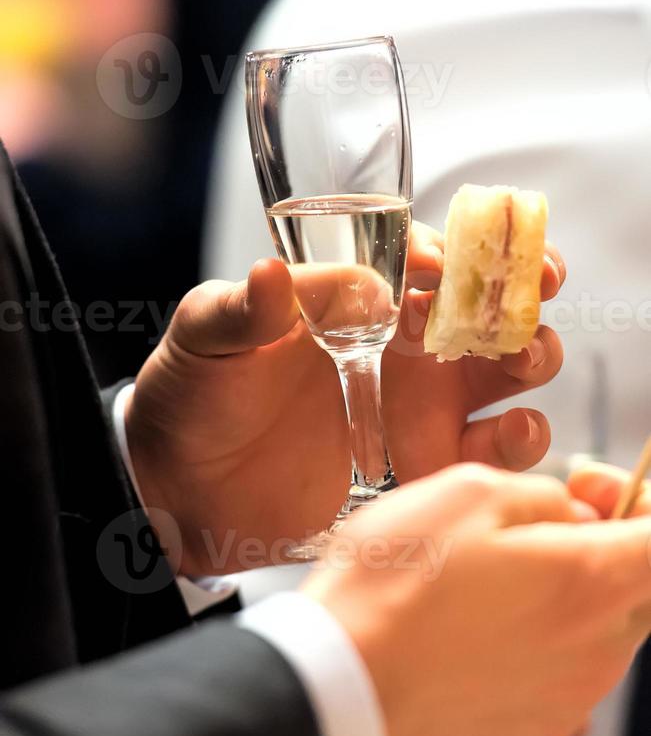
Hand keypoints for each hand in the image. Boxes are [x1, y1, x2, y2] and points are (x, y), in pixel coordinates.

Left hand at [125, 224, 564, 574]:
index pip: (428, 254)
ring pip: (508, 369)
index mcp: (359, 297)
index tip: (442, 266)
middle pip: (487, 304)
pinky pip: (493, 449)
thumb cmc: (195, 393)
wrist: (184, 486)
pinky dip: (521, 439)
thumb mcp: (205, 334)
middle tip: (523, 298)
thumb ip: (242, 307)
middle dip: (519, 293)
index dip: (453, 249)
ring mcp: (420, 403)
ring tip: (518, 360)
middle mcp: (401, 342)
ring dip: (532, 356)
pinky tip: (510, 430)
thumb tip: (273, 275)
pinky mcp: (425, 462)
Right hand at [304, 464, 650, 735]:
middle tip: (532, 527)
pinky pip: (552, 676)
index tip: (591, 487)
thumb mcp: (465, 493)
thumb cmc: (395, 585)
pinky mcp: (528, 734)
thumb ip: (542, 496)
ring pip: (592, 634)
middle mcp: (593, 652)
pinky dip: (529, 645)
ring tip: (485, 581)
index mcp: (588, 583)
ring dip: (560, 598)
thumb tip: (570, 514)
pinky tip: (467, 631)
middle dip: (599, 548)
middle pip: (633, 589)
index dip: (640, 503)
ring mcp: (564, 701)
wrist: (338, 688)